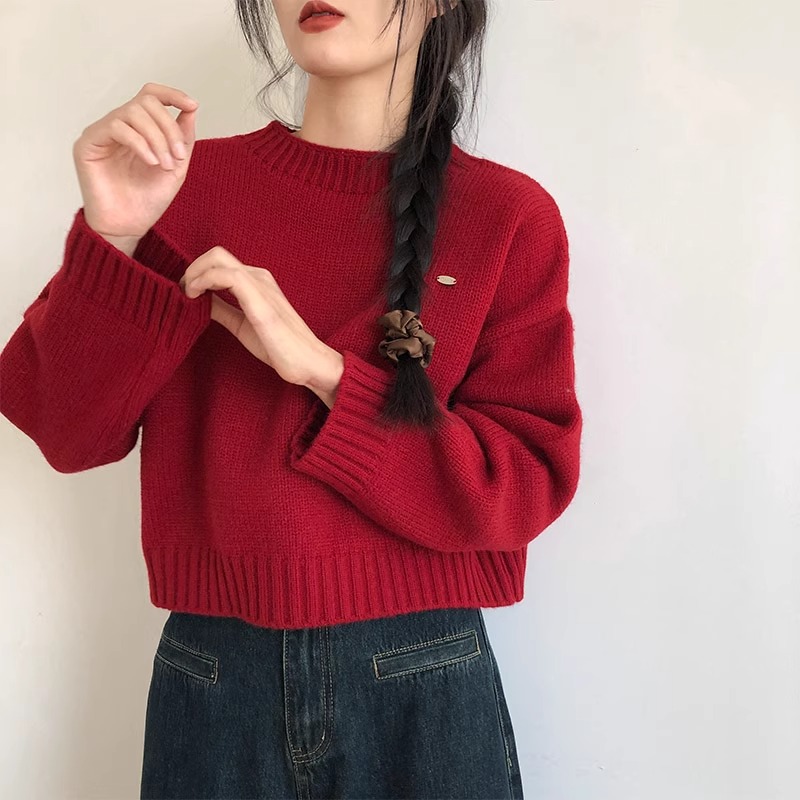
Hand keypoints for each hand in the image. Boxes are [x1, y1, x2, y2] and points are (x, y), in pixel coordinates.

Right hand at [73, 82, 198, 237]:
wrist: (129, 225)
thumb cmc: (148, 199)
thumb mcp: (176, 166)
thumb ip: (183, 137)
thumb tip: (191, 109)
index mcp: (139, 128)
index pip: (151, 95)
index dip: (172, 94)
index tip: (191, 105)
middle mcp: (119, 125)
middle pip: (146, 103)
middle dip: (168, 128)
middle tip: (179, 156)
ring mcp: (102, 132)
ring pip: (132, 112)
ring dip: (157, 138)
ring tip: (165, 164)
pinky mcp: (88, 143)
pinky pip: (116, 127)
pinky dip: (139, 143)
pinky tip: (150, 162)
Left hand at [180, 246, 343, 402]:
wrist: (308, 363)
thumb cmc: (280, 347)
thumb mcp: (241, 325)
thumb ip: (222, 309)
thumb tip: (199, 300)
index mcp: (257, 282)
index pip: (220, 261)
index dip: (196, 272)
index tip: (184, 293)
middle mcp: (259, 277)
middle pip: (216, 253)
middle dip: (192, 268)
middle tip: (182, 292)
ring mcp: (261, 286)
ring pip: (218, 259)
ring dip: (194, 273)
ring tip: (186, 295)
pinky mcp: (260, 301)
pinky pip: (227, 277)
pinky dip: (204, 281)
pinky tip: (195, 298)